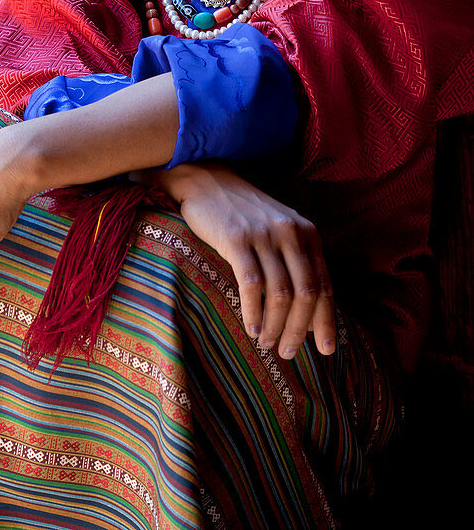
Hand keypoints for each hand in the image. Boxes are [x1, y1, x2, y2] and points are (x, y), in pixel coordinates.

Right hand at [148, 163, 334, 359]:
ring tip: (266, 343)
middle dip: (299, 329)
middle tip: (287, 351)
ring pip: (281, 293)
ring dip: (275, 325)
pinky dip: (253, 311)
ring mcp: (263, 235)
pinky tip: (251, 328)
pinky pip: (251, 284)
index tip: (324, 350)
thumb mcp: (278, 230)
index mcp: (306, 232)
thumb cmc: (243, 214)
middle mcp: (290, 232)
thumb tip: (307, 317)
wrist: (208, 181)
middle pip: (306, 293)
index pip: (324, 285)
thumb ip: (295, 262)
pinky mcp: (236, 239)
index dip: (325, 321)